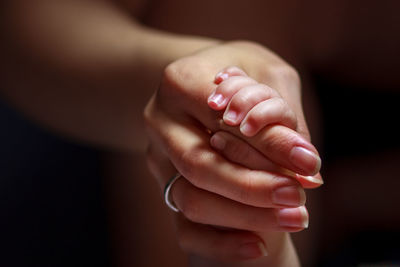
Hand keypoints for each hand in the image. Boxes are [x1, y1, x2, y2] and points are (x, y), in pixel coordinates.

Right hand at [144, 41, 319, 262]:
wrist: (205, 87)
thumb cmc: (241, 75)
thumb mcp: (266, 73)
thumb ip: (282, 112)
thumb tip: (304, 161)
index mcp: (180, 82)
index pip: (221, 119)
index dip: (267, 143)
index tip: (309, 161)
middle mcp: (161, 123)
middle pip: (200, 166)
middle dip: (254, 187)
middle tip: (299, 195)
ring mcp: (158, 159)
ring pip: (192, 200)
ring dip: (245, 215)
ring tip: (294, 216)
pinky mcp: (165, 187)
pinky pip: (185, 228)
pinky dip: (221, 243)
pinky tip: (258, 244)